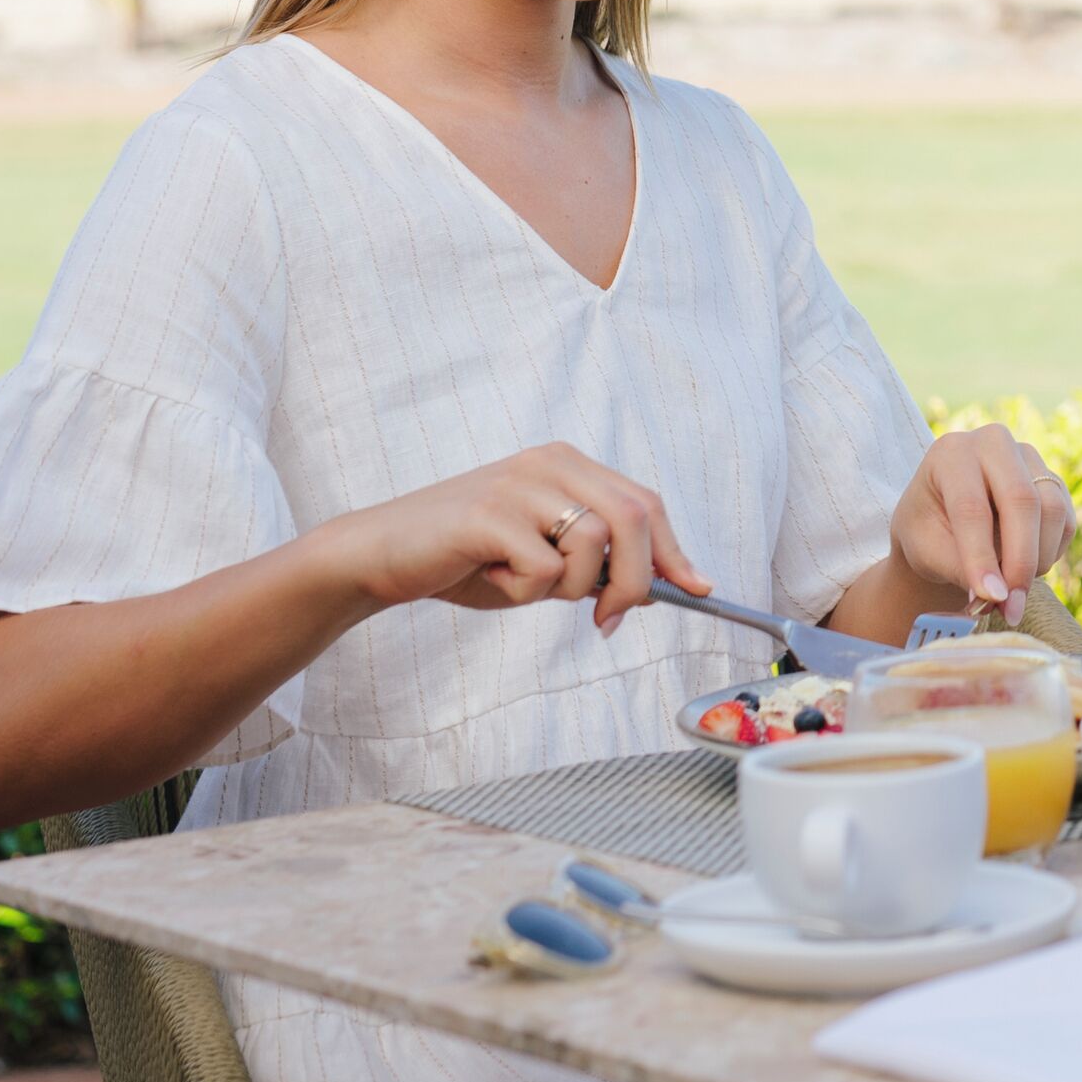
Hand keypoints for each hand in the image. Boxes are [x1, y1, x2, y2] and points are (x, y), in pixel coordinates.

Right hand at [326, 443, 706, 635]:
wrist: (382, 554)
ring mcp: (519, 484)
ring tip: (522, 582)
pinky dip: (525, 590)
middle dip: (637, 579)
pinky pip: (542, 569)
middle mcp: (550, 463)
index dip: (674, 551)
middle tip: (606, 619)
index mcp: (567, 464)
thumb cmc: (467, 557)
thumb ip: (593, 562)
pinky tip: (491, 576)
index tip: (699, 589)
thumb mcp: (542, 558)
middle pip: (634, 517)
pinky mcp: (489, 514)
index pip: (644, 502)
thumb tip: (660, 587)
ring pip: (592, 545)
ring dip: (568, 587)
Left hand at [886, 425, 1073, 616]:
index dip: (981, 556)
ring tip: (1011, 590)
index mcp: (950, 453)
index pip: (972, 507)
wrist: (944, 517)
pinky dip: (1050, 554)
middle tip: (1011, 606)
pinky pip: (1065, 522)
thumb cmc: (927, 531)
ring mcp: (1029, 457)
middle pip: (1022, 500)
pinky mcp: (1052, 479)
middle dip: (1020, 561)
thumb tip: (996, 596)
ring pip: (1051, 510)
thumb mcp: (926, 549)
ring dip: (1038, 560)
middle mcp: (993, 443)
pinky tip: (1023, 568)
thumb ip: (959, 569)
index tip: (989, 598)